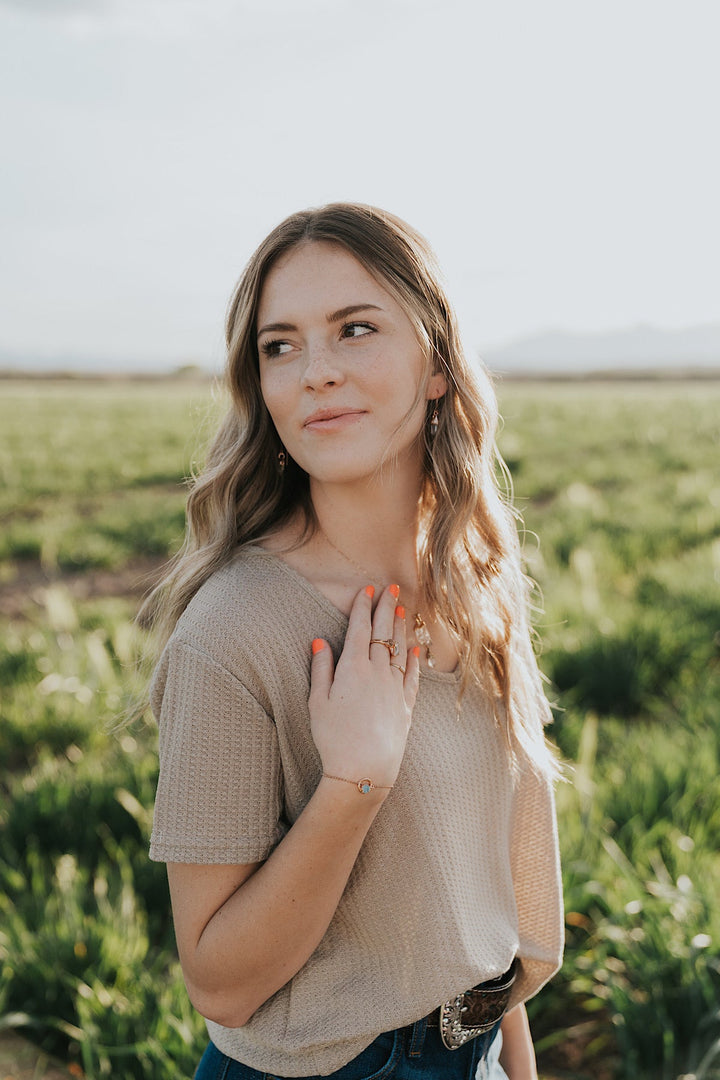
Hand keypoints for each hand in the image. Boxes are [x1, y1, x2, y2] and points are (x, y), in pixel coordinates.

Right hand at [309, 584, 420, 790]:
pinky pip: (411, 675)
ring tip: (403, 609)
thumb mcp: (317, 702)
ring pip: (398, 649)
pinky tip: (414, 649)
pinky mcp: (405, 705)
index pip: (359, 628)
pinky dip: (412, 660)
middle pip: (383, 632)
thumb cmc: (334, 737)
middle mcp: (377, 672)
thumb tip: (319, 642)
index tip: (367, 589)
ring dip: (400, 627)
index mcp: (353, 667)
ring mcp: (394, 687)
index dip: (363, 606)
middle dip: (386, 607)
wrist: (365, 768)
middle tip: (391, 588)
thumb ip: (320, 669)